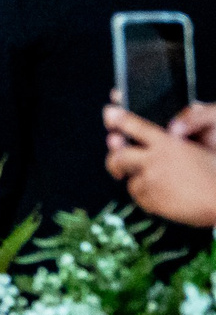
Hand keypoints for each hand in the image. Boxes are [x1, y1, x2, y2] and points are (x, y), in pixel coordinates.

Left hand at [104, 104, 215, 226]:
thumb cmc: (214, 174)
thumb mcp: (198, 150)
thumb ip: (175, 143)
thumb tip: (166, 135)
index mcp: (167, 143)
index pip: (136, 126)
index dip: (120, 119)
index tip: (109, 113)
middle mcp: (154, 160)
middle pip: (118, 157)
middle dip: (115, 161)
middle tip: (117, 167)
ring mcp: (150, 181)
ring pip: (130, 181)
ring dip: (140, 182)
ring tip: (161, 185)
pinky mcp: (150, 201)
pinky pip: (140, 198)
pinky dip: (148, 197)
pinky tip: (165, 197)